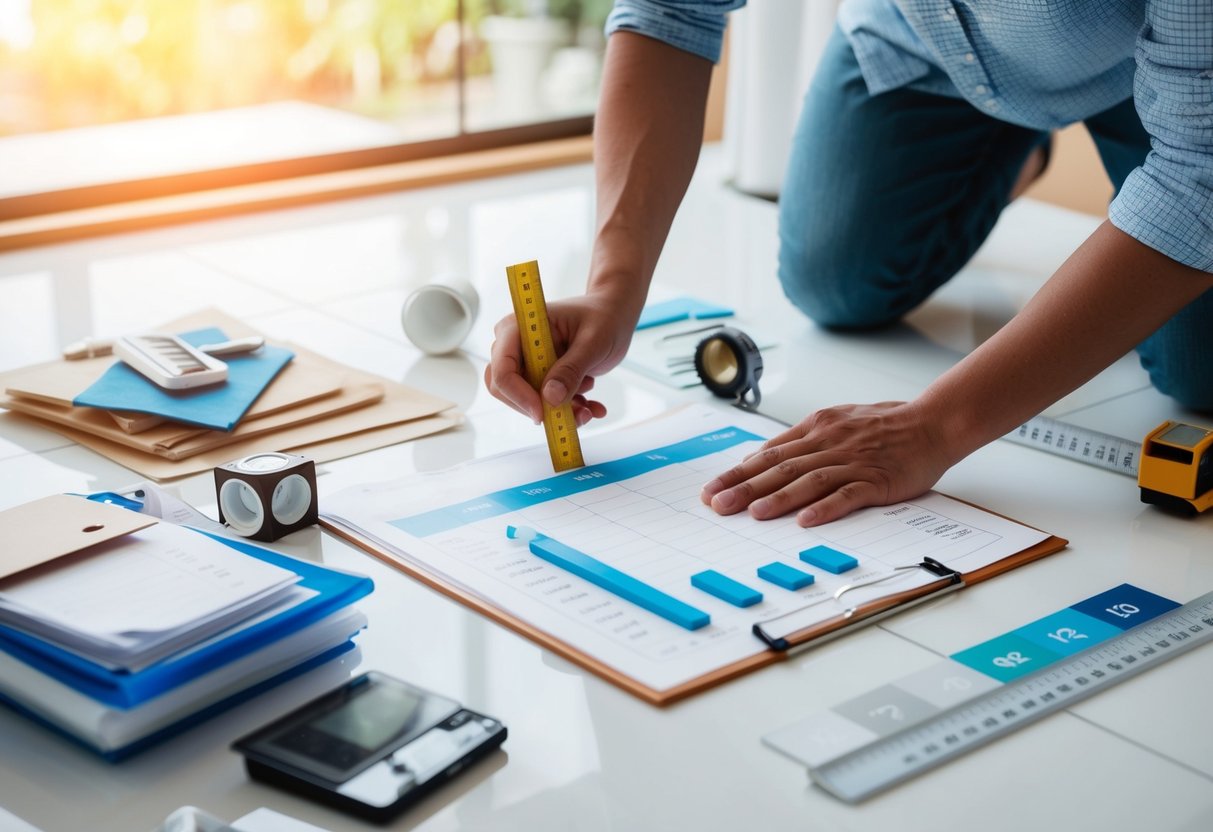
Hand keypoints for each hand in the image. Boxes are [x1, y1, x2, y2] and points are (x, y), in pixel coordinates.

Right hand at [484, 292, 635, 425]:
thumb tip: (550, 398)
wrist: (613, 317)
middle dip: (539, 407)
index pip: (502, 368)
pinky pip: (544, 404)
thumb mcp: (593, 343)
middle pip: (505, 389)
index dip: (518, 394)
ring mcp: (526, 363)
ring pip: (526, 401)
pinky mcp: (540, 377)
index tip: (543, 412)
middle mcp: (516, 346)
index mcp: (519, 327)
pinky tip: (592, 407)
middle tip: (574, 413)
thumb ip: (571, 370)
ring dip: (558, 412)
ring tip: (589, 407)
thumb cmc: (603, 319)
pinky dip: (569, 411)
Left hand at [700, 401, 957, 525]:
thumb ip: (801, 440)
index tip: (712, 489)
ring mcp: (854, 461)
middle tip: (717, 505)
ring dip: (779, 498)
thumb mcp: (836, 421)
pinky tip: (807, 520)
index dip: (737, 472)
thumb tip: (762, 457)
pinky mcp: (877, 479)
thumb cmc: (885, 425)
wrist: (932, 422)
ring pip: (809, 479)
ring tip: (753, 514)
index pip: (768, 453)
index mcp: (817, 428)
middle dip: (745, 487)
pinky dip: (826, 507)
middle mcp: (830, 442)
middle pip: (780, 466)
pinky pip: (848, 493)